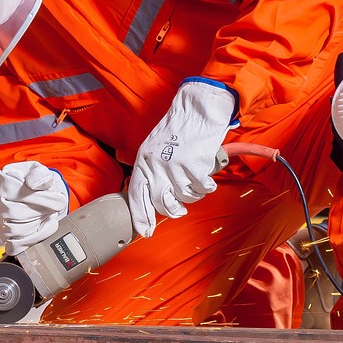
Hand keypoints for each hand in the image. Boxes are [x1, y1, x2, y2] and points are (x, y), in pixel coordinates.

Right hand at [0, 161, 69, 254]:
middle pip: (20, 214)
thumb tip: (34, 184)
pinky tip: (43, 228)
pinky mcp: (5, 237)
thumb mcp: (36, 170)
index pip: (23, 194)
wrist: (23, 192)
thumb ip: (39, 174)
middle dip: (43, 212)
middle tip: (53, 208)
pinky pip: (18, 245)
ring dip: (39, 224)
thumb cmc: (30, 181)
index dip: (45, 199)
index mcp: (3, 183)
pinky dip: (34, 239)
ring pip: (19, 230)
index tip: (59, 200)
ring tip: (47, 215)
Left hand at [128, 80, 236, 237]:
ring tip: (194, 181)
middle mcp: (156, 165)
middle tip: (180, 208)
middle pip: (161, 203)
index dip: (141, 217)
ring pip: (183, 198)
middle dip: (172, 210)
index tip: (146, 231)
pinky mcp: (194, 166)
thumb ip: (151, 171)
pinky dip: (206, 186)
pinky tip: (205, 177)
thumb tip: (153, 199)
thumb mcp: (154, 148)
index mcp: (143, 161)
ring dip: (192, 194)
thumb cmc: (178, 130)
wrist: (197, 111)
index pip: (137, 196)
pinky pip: (201, 190)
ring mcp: (174, 166)